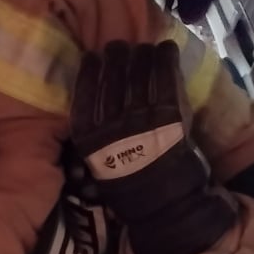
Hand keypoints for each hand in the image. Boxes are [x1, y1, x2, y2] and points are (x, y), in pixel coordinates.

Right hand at [71, 41, 235, 253]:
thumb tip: (96, 106)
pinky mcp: (169, 116)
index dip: (89, 71)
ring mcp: (141, 119)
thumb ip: (96, 136)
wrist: (165, 206)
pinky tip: (166, 48)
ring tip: (143, 47)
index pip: (84, 94)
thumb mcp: (99, 165)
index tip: (92, 57)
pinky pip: (165, 79)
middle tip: (120, 46)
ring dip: (141, 54)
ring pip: (138, 74)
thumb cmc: (131, 187)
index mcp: (89, 139)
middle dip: (116, 56)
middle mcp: (112, 125)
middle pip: (112, 78)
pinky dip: (165, 59)